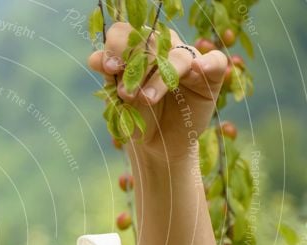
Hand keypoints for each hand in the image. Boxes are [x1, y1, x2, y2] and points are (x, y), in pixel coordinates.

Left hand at [88, 22, 227, 162]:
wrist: (157, 147)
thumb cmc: (137, 119)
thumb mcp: (119, 101)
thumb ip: (111, 78)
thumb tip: (94, 58)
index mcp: (137, 51)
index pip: (127, 33)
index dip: (116, 46)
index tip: (109, 68)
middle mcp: (162, 50)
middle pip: (151, 40)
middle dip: (135, 65)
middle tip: (125, 92)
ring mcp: (186, 61)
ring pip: (176, 56)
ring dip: (159, 78)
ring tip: (146, 100)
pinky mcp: (209, 76)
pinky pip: (214, 60)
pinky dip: (207, 62)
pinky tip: (198, 68)